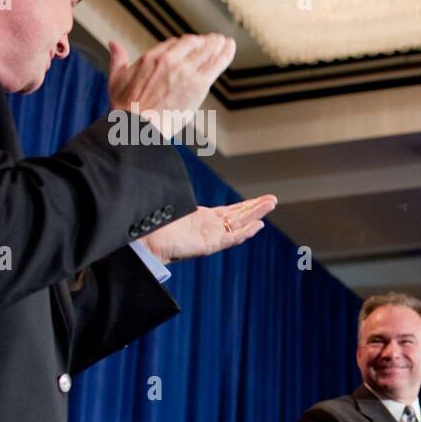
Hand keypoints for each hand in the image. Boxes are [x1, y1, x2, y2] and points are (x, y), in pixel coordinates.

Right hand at [108, 33, 235, 139]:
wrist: (137, 124)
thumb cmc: (124, 107)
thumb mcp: (116, 77)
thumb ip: (117, 59)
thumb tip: (112, 44)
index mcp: (151, 57)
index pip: (174, 44)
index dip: (185, 44)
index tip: (193, 45)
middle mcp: (170, 60)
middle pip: (192, 44)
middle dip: (204, 42)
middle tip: (214, 40)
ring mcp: (185, 71)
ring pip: (206, 51)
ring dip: (217, 45)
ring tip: (226, 42)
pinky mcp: (199, 84)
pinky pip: (216, 63)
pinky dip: (225, 53)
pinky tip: (230, 47)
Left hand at [138, 194, 276, 263]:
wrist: (147, 240)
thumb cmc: (158, 223)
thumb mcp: (176, 205)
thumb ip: (184, 197)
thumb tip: (176, 175)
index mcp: (205, 218)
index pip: (232, 211)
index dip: (248, 205)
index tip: (262, 199)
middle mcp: (212, 228)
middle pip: (240, 216)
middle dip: (257, 207)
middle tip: (273, 200)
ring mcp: (212, 237)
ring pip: (240, 224)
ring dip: (256, 215)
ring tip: (270, 205)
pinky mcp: (210, 245)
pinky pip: (232, 238)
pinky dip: (245, 232)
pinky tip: (257, 225)